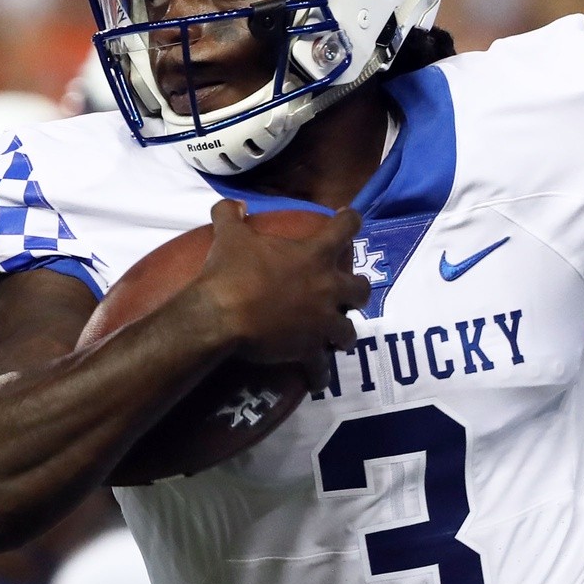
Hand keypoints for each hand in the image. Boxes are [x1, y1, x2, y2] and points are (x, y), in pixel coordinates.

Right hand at [192, 199, 366, 369]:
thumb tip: (234, 204)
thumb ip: (231, 215)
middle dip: (357, 291)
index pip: (345, 228)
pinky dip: (320, 374)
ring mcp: (322, 321)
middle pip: (362, 289)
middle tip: (347, 292)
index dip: (350, 220)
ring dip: (344, 334)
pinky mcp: (309, 349)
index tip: (349, 218)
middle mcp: (327, 288)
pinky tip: (317, 380)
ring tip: (337, 338)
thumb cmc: (230, 272)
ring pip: (349, 331)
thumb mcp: (229, 236)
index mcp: (313, 255)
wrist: (222, 315)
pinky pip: (322, 367)